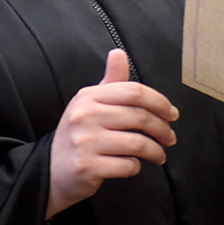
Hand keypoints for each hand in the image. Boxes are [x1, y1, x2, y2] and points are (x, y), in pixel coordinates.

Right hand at [47, 50, 178, 218]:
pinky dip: (136, 167)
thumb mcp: (91, 104)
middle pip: (140, 117)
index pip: (134, 92)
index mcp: (89, 97)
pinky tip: (134, 165)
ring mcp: (84, 142)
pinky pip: (127, 166)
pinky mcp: (87, 167)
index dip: (160, 102)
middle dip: (163, 129)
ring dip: (156, 151)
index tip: (171, 114)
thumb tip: (119, 53)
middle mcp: (84, 116)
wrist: (52, 171)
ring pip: (137, 143)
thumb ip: (111, 81)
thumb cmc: (80, 135)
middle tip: (170, 138)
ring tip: (159, 155)